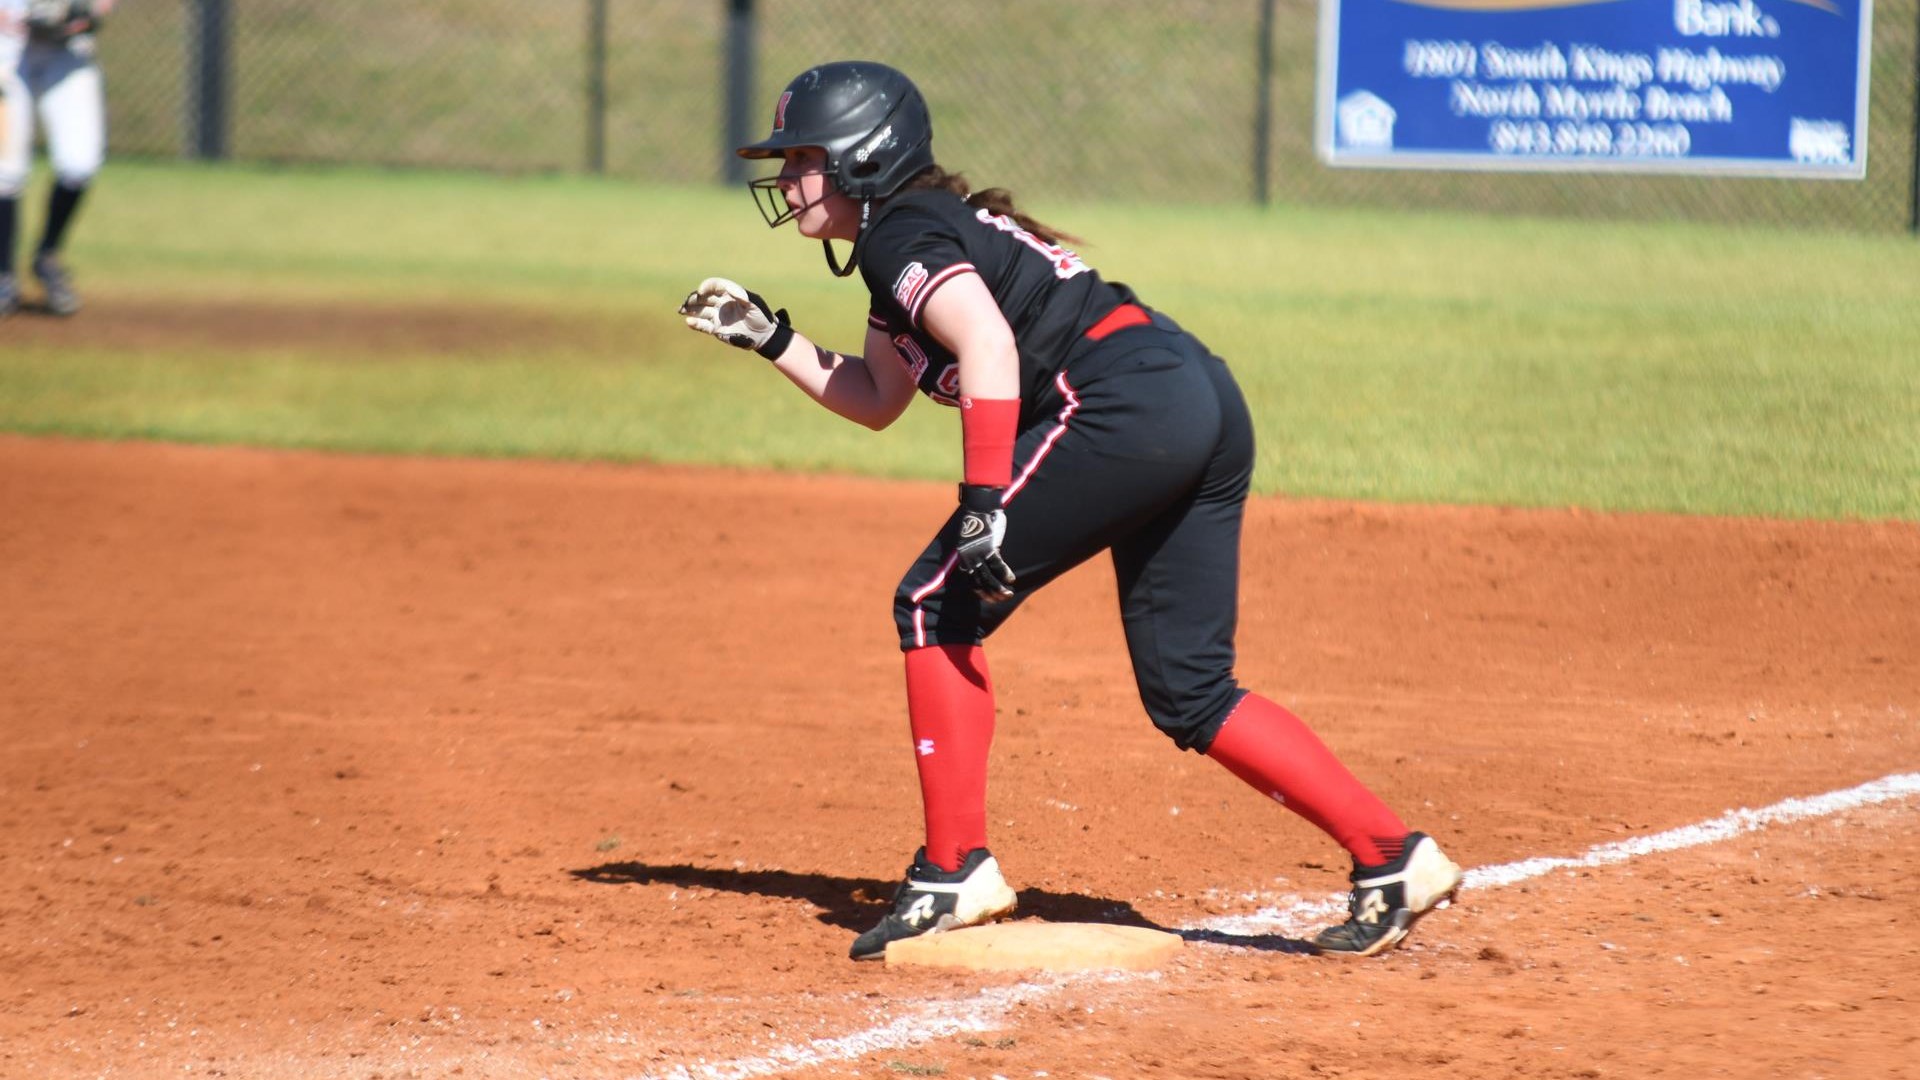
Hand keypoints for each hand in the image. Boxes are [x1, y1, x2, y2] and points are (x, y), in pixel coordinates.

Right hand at [678, 277, 792, 359]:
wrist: (765, 335)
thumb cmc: (761, 316)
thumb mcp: (754, 303)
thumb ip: (742, 295)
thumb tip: (729, 289)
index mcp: (729, 293)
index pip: (714, 286)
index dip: (707, 286)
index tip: (701, 291)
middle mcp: (721, 303)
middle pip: (703, 297)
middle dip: (694, 298)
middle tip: (688, 301)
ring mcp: (717, 315)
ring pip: (700, 310)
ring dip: (690, 309)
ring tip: (682, 310)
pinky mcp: (716, 328)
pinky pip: (703, 325)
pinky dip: (695, 323)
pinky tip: (689, 321)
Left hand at [954, 484, 1016, 601]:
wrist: (980, 507)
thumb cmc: (980, 523)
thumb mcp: (973, 542)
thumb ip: (977, 553)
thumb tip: (985, 561)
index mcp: (964, 557)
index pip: (970, 580)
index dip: (979, 591)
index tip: (988, 598)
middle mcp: (969, 558)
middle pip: (979, 582)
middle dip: (991, 594)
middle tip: (1002, 599)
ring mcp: (978, 553)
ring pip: (988, 577)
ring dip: (998, 588)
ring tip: (1008, 594)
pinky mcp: (989, 547)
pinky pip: (997, 565)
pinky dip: (1004, 574)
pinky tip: (1011, 580)